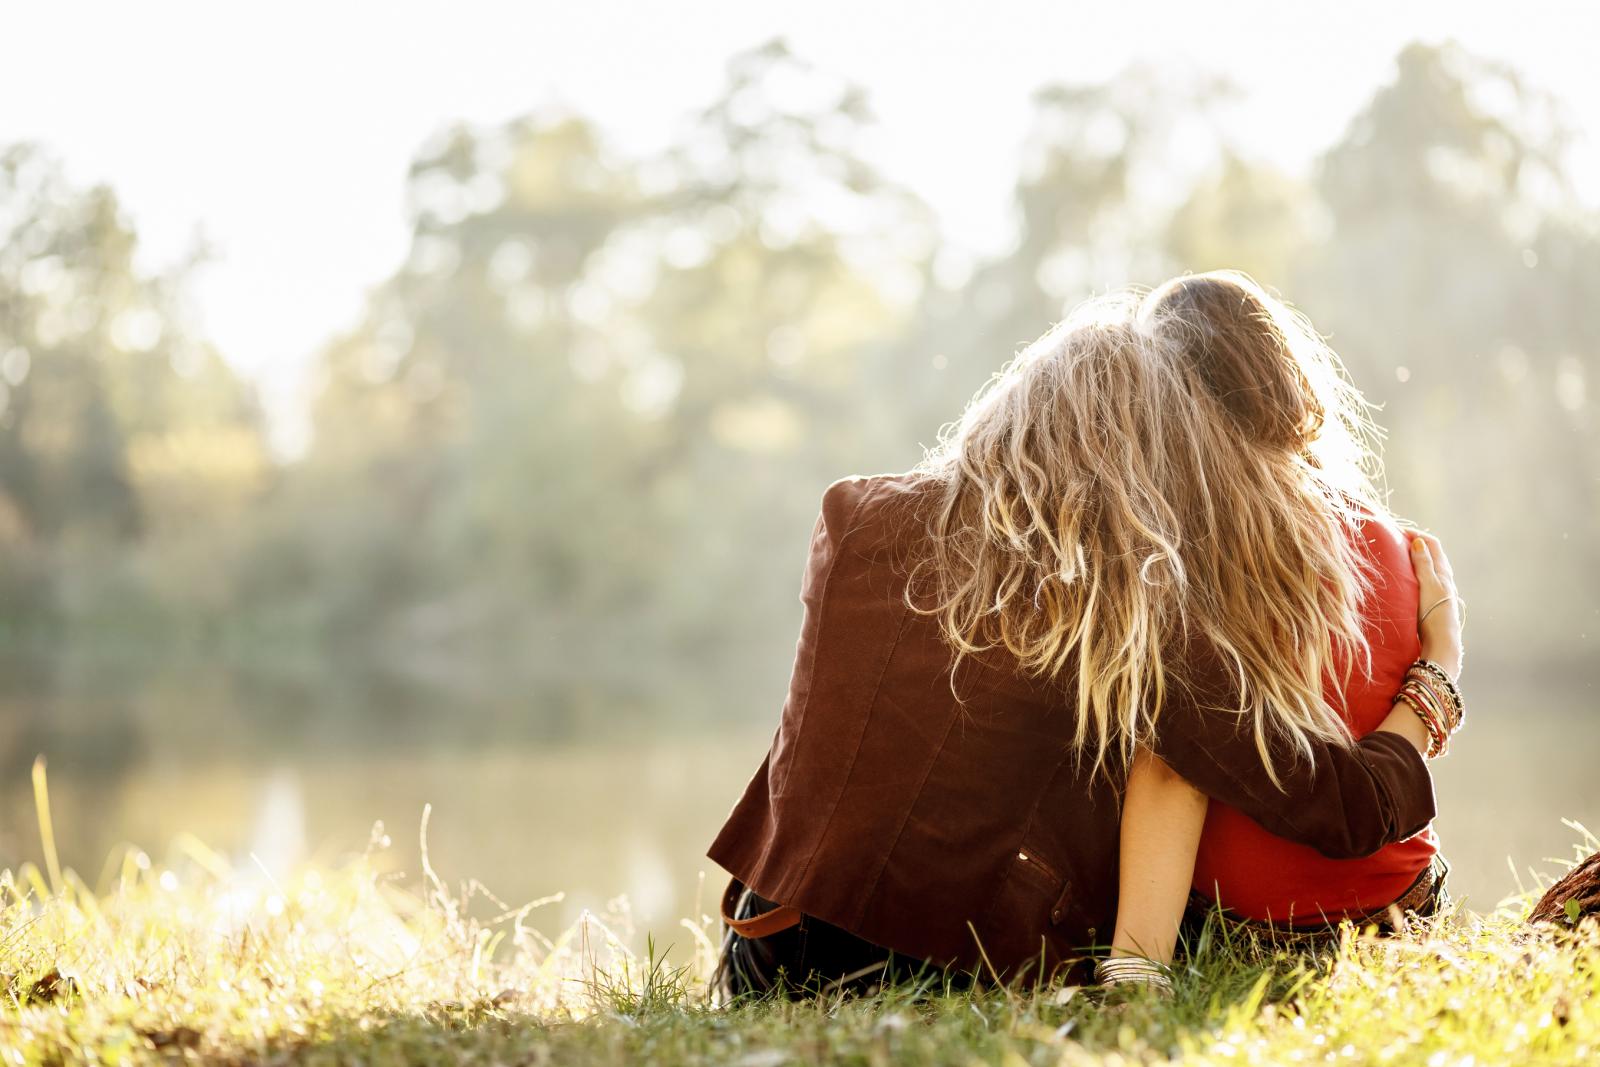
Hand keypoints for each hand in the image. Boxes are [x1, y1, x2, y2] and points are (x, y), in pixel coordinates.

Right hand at [1409, 532, 1461, 680]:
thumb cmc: (1433, 613)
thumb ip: (1423, 563)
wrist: (1440, 643)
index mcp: (1443, 572)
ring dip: (1413, 559)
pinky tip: (1403, 581)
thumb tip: (1418, 541)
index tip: (1397, 531)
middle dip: (1414, 544)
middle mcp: (1443, 580)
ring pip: (1427, 568)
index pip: (1432, 544)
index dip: (1416, 534)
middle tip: (1394, 541)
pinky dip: (1413, 573)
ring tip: (1396, 558)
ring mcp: (1439, 592)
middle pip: (1431, 554)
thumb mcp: (1427, 584)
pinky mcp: (1432, 603)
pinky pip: (1423, 581)